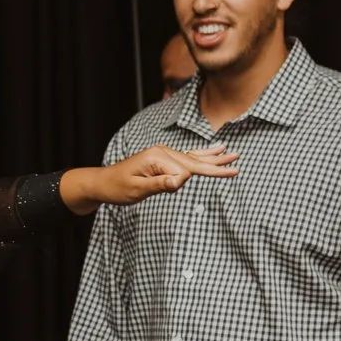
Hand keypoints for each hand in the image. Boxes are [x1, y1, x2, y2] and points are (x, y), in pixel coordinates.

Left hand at [64, 143, 238, 211]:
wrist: (103, 182)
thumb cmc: (117, 188)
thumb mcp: (136, 190)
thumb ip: (159, 185)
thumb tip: (179, 181)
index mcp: (157, 157)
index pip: (182, 172)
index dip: (178, 184)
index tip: (165, 189)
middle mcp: (163, 152)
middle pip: (195, 161)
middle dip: (215, 165)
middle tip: (237, 164)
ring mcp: (164, 154)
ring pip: (194, 158)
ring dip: (214, 158)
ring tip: (232, 153)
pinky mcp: (164, 158)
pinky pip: (188, 157)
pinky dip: (203, 155)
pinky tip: (216, 150)